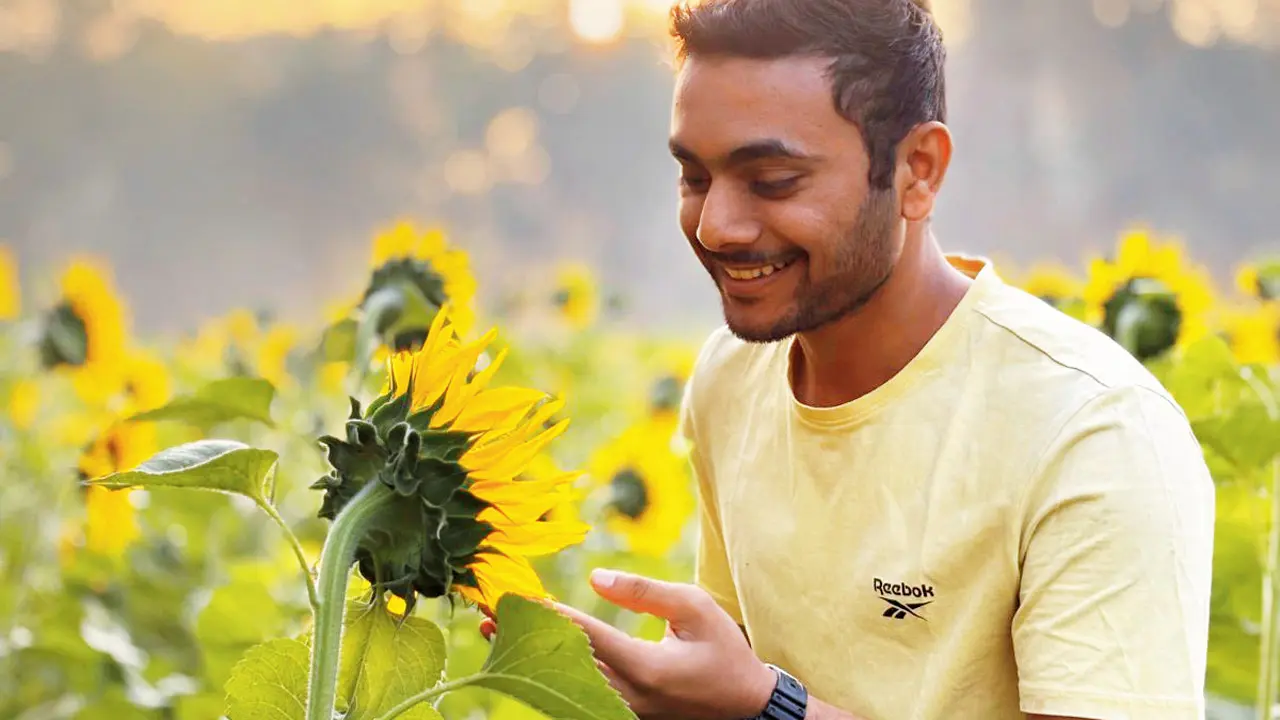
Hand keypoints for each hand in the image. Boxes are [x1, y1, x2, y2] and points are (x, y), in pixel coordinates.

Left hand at [485, 568, 776, 719]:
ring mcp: (626, 713)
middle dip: (526, 635)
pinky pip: (582, 695)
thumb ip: (644, 592)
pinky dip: (553, 672)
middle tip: (485, 613)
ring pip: (567, 682)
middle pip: (565, 662)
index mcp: (647, 668)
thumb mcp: (695, 608)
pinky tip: (532, 655)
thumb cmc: (726, 651)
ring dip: (531, 655)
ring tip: (493, 633)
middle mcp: (629, 696)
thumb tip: (595, 578)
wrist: (749, 708)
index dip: (548, 614)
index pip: (585, 636)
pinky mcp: (627, 717)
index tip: (515, 596)